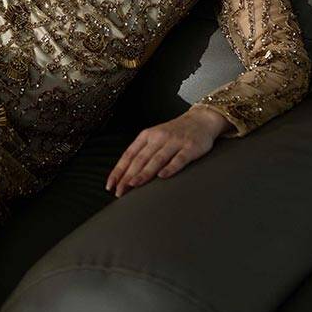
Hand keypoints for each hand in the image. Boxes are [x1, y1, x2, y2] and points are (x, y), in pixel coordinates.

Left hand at [105, 108, 230, 196]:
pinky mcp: (190, 147)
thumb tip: (126, 175)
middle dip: (128, 176)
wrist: (201, 120)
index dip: (119, 170)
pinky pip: (179, 158)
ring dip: (144, 172)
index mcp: (147, 136)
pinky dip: (170, 167)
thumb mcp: (155, 138)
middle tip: (119, 191)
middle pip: (140, 159)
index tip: (110, 185)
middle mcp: (159, 138)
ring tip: (134, 184)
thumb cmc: (174, 133)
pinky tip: (162, 176)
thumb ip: (143, 153)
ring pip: (157, 159)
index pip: (129, 155)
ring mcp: (175, 142)